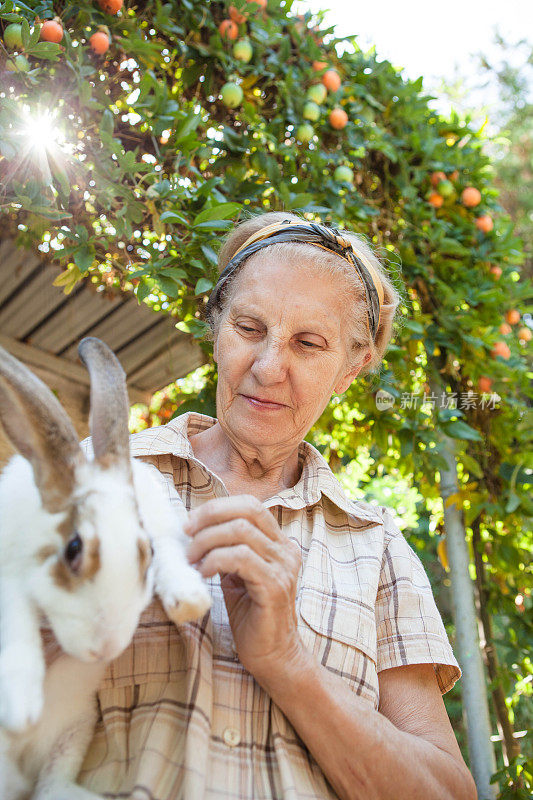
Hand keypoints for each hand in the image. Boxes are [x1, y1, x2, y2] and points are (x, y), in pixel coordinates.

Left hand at [184, 495, 303, 683]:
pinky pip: (241, 558)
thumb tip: (195, 530)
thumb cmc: (252, 616)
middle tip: (186, 534)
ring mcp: (283, 567)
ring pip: (240, 532)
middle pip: (248, 510)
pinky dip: (215, 560)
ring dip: (207, 541)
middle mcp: (285, 550)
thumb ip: (226, 550)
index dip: (218, 507)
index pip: (251, 506)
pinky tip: (203, 573)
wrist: (273, 656)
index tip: (191, 523)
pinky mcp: (274, 586)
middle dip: (210, 516)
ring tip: (191, 559)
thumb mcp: (237, 575)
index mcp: (279, 543)